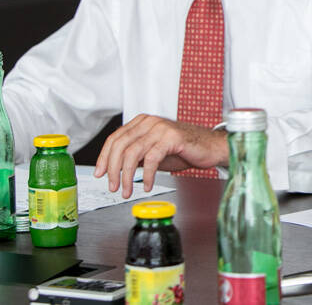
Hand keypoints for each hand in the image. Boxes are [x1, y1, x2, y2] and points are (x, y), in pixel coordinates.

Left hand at [93, 115, 228, 197]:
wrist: (211, 147)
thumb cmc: (184, 149)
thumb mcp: (153, 152)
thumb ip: (136, 155)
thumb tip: (115, 168)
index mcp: (142, 122)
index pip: (115, 139)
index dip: (104, 158)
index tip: (100, 174)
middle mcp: (149, 122)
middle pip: (120, 146)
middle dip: (113, 170)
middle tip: (113, 186)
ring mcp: (160, 128)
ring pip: (133, 153)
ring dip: (127, 176)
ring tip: (127, 190)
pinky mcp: (171, 137)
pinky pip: (151, 159)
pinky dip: (147, 175)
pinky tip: (148, 185)